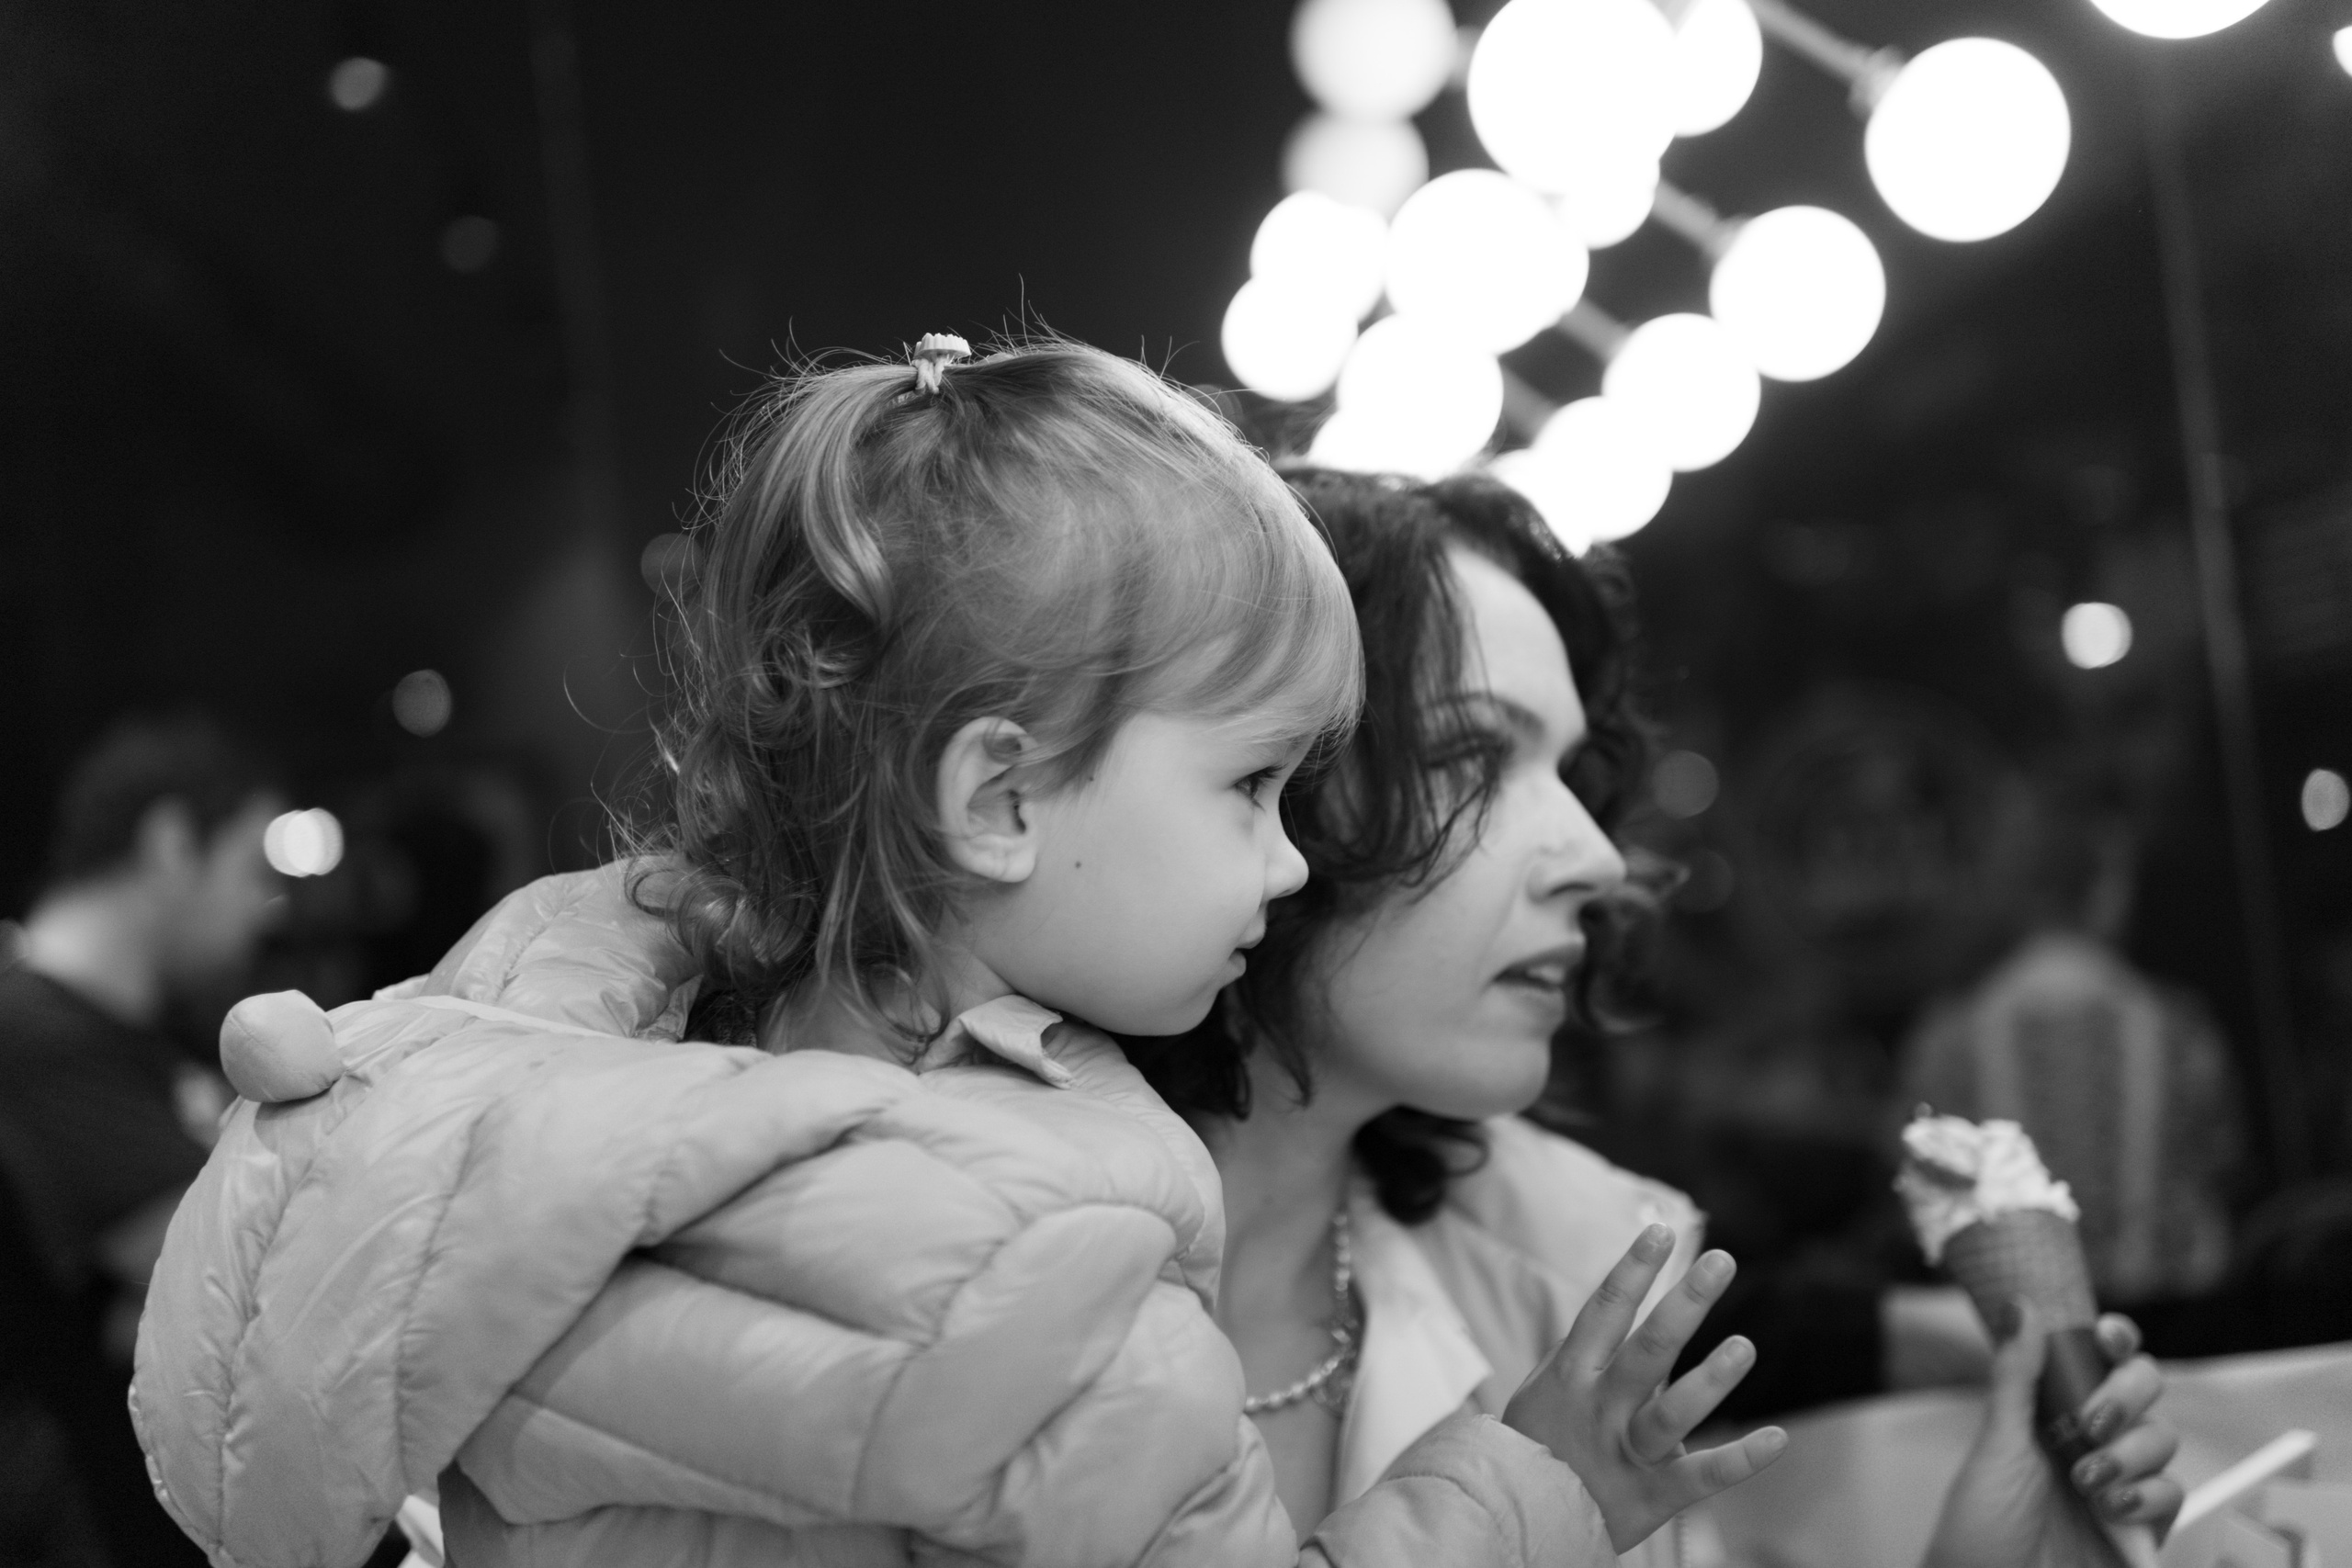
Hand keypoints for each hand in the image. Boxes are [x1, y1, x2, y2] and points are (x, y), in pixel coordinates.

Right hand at [1502, 1224, 1787, 1551]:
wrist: (1516, 1518)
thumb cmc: (1536, 1445)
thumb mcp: (1542, 1390)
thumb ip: (1581, 1352)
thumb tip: (1617, 1302)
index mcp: (1571, 1375)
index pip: (1605, 1311)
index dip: (1633, 1270)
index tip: (1661, 1231)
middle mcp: (1600, 1409)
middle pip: (1647, 1350)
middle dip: (1685, 1302)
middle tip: (1721, 1262)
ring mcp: (1625, 1452)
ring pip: (1670, 1414)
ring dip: (1710, 1380)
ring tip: (1744, 1345)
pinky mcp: (1650, 1496)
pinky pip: (1700, 1478)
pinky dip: (1739, 1461)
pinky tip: (1778, 1440)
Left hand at [1924, 1306, 2181, 1567]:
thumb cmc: (1981, 1525)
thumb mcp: (1997, 1447)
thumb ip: (2016, 1377)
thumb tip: (2021, 1306)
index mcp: (2052, 1410)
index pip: (2098, 1359)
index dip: (2115, 1341)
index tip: (2107, 1336)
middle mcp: (2092, 1439)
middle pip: (2144, 1389)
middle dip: (2126, 1395)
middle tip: (2090, 1422)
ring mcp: (2122, 1482)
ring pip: (2162, 1438)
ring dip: (2130, 1452)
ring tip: (2087, 1481)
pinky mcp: (2143, 1527)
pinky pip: (2172, 1493)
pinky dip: (2147, 1495)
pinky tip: (2112, 1509)